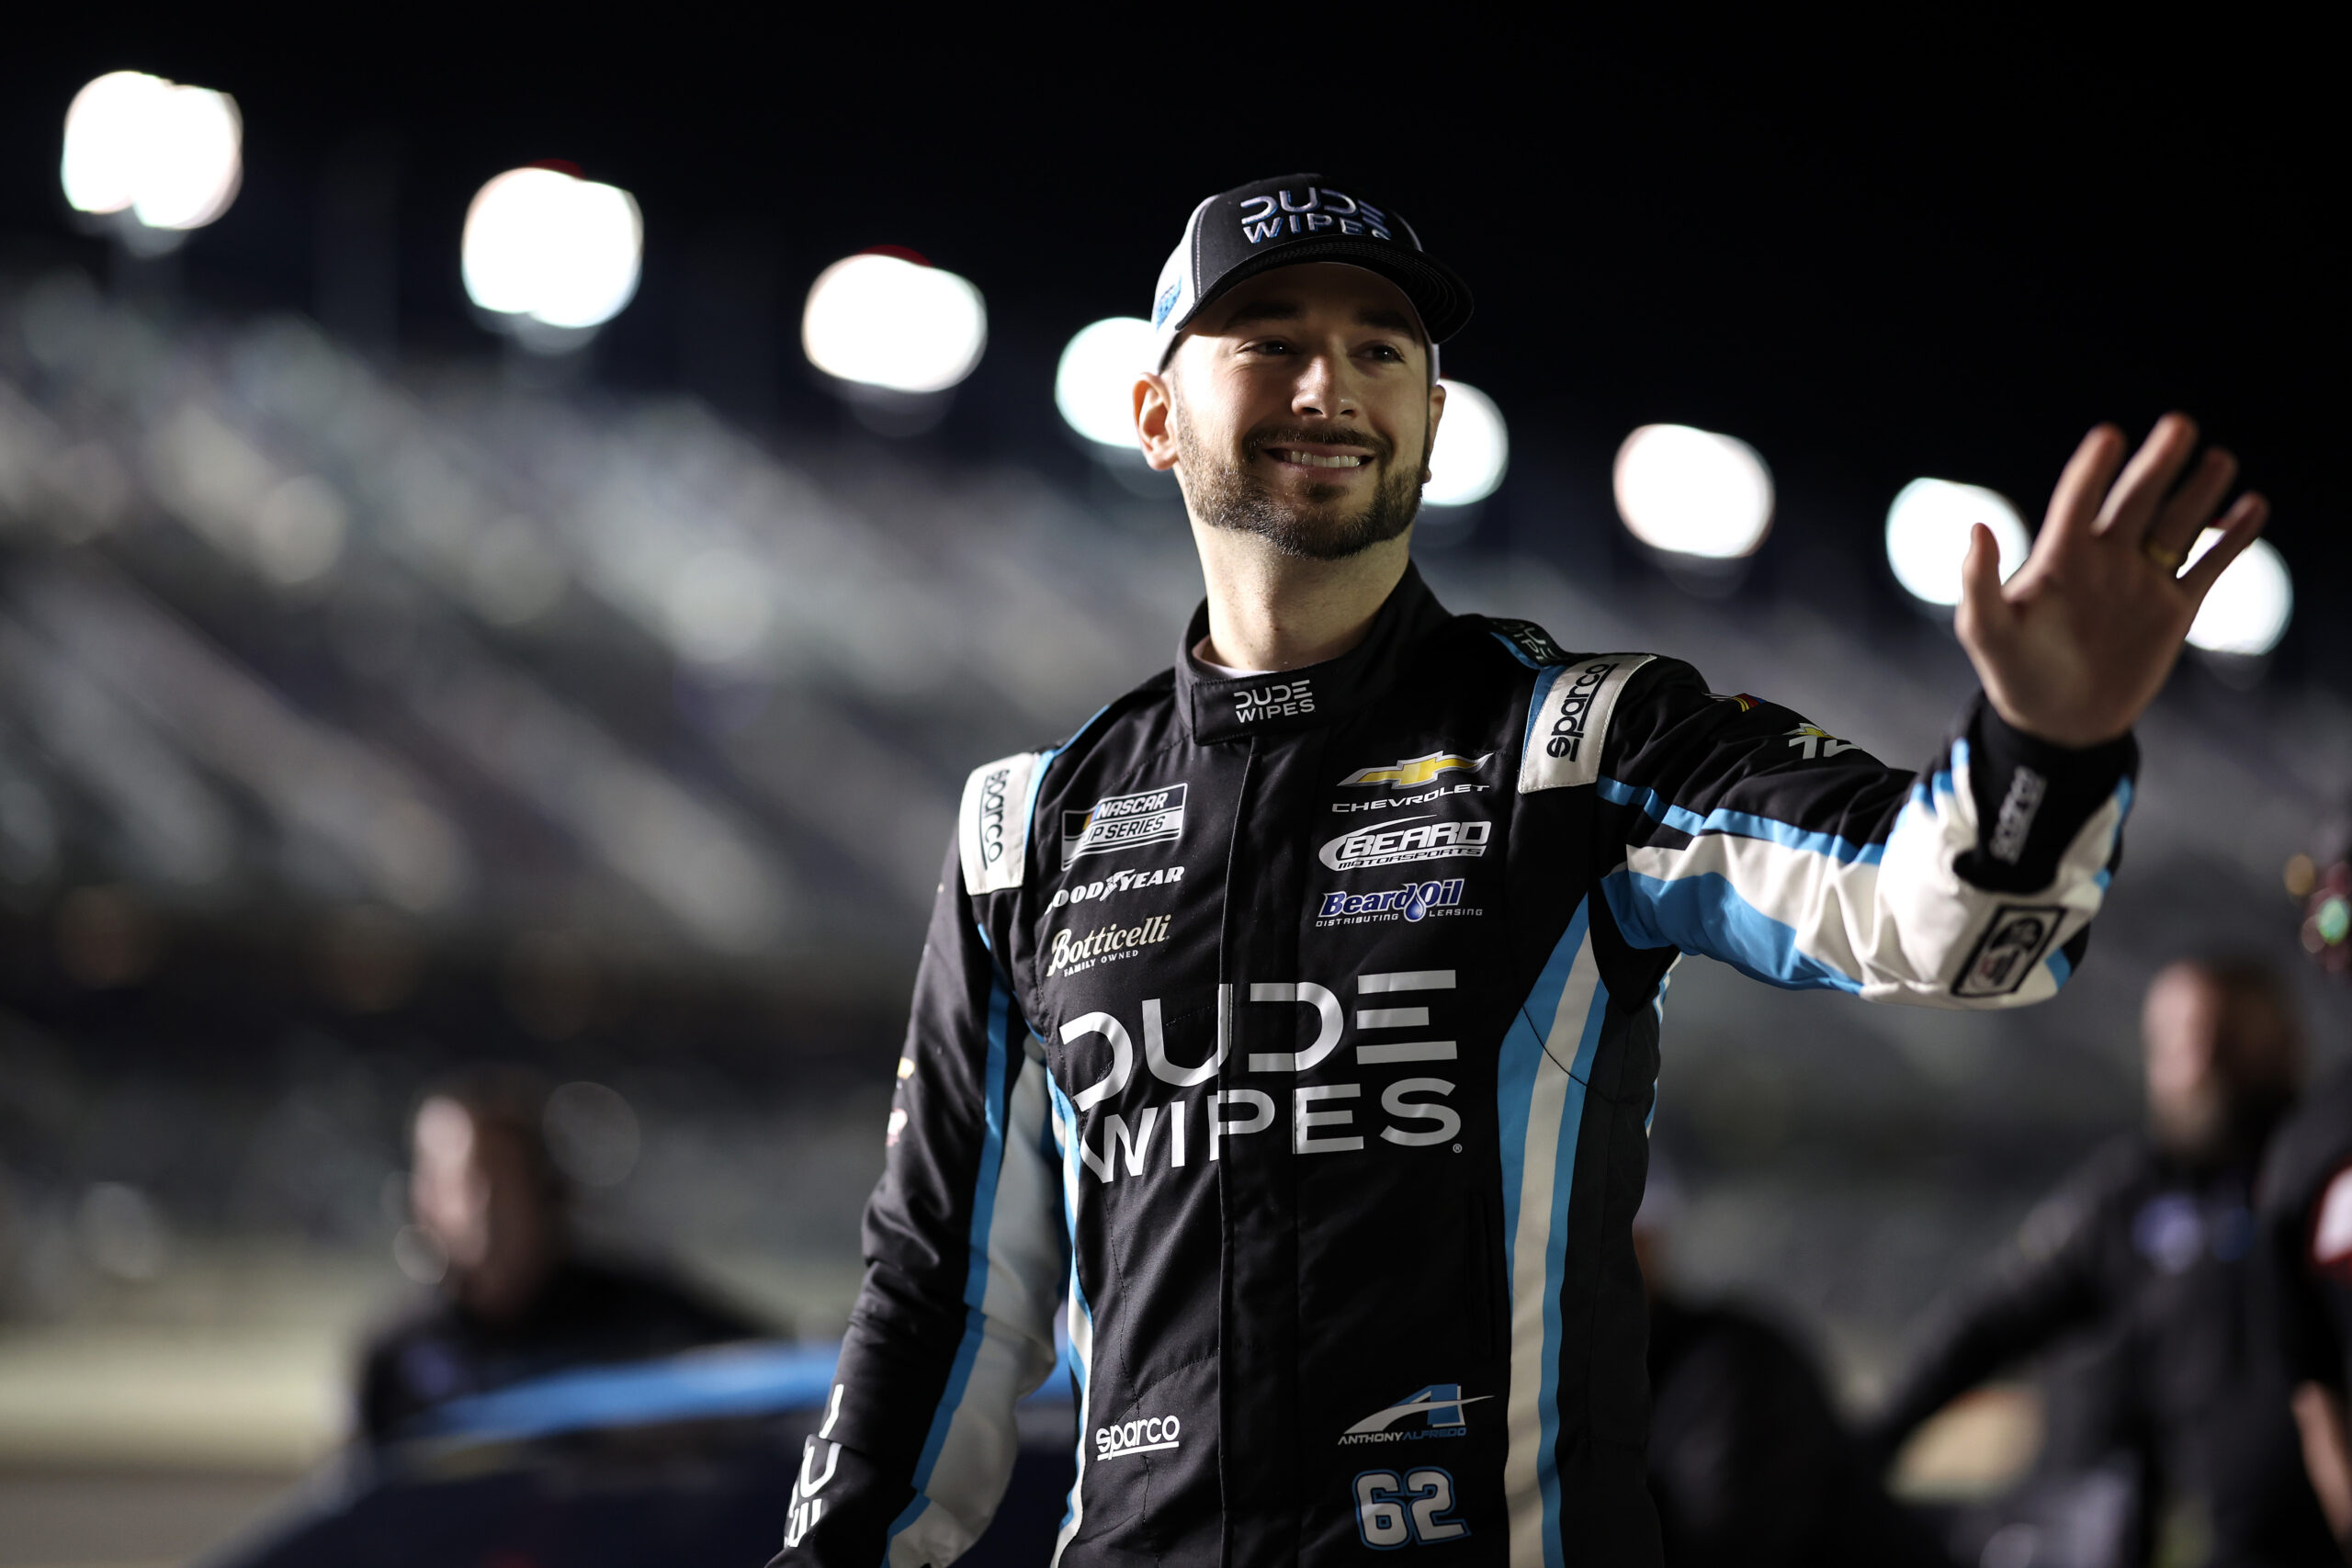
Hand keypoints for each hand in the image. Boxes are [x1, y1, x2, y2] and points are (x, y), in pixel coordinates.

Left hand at [1956, 413, 2267, 747]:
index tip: (2109, 436)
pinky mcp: (2174, 608)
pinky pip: (2209, 566)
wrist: (2058, 723)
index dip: (2092, 470)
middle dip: (2157, 463)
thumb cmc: (2013, 674)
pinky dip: (2233, 539)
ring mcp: (2142, 580)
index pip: (2078, 501)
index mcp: (2060, 557)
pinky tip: (2252, 507)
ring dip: (2199, 493)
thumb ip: (1979, 582)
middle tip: (2178, 425)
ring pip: (2177, 525)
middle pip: (2136, 500)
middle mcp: (2106, 559)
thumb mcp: (1985, 631)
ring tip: (2219, 459)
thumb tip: (1977, 529)